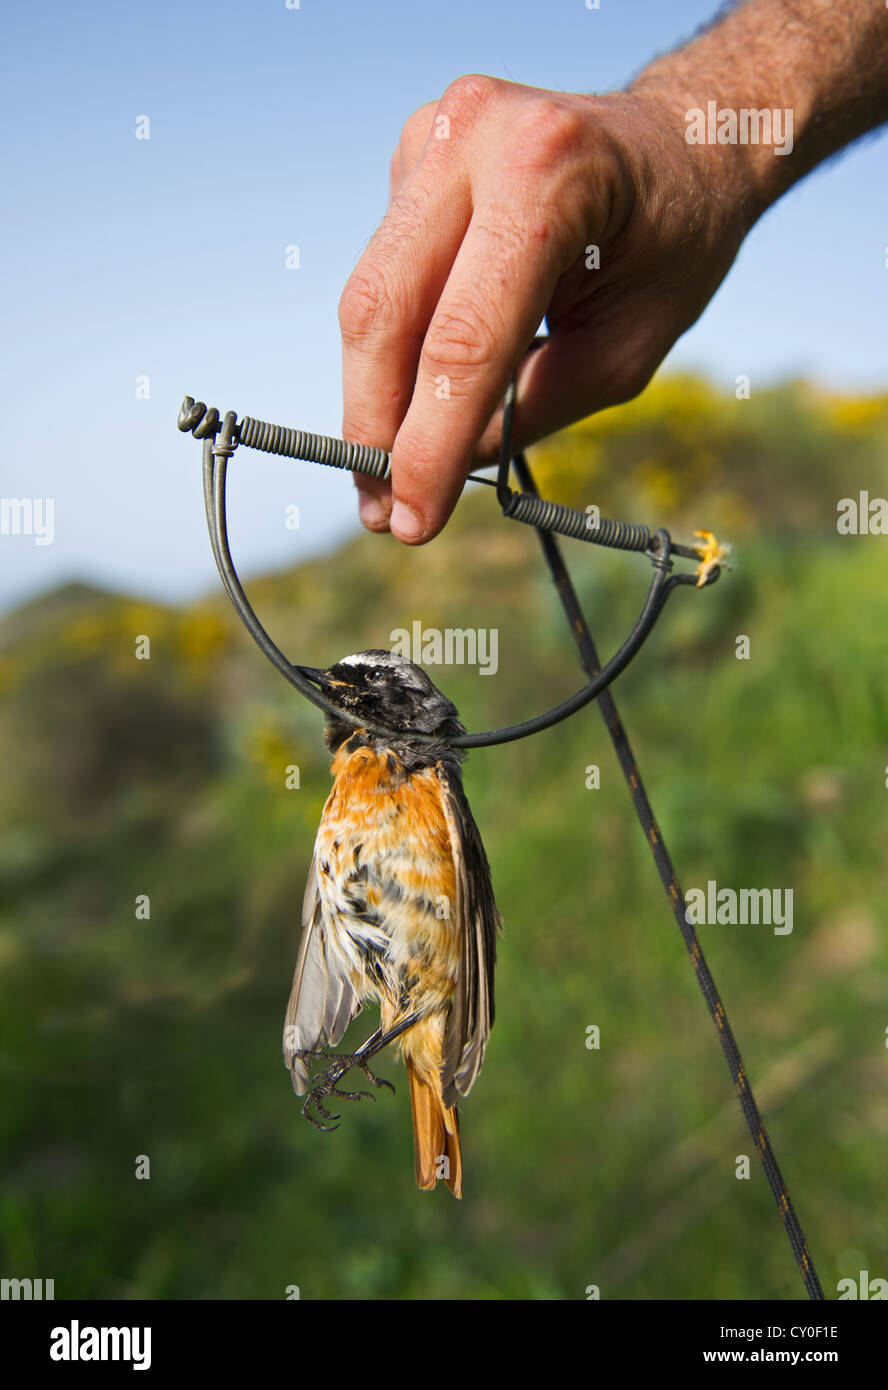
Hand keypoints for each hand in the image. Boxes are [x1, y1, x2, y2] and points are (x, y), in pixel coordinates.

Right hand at [339, 76, 751, 542]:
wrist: (680, 140)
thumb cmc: (673, 246)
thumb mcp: (626, 350)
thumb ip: (531, 410)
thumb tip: (434, 470)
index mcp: (547, 173)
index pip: (463, 338)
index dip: (427, 444)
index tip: (413, 522)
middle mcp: (473, 133)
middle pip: (385, 311)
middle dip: (374, 425)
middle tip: (381, 509)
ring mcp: (433, 133)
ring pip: (370, 297)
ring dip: (372, 396)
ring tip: (386, 474)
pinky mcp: (413, 152)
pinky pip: (386, 274)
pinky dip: (397, 346)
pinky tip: (424, 381)